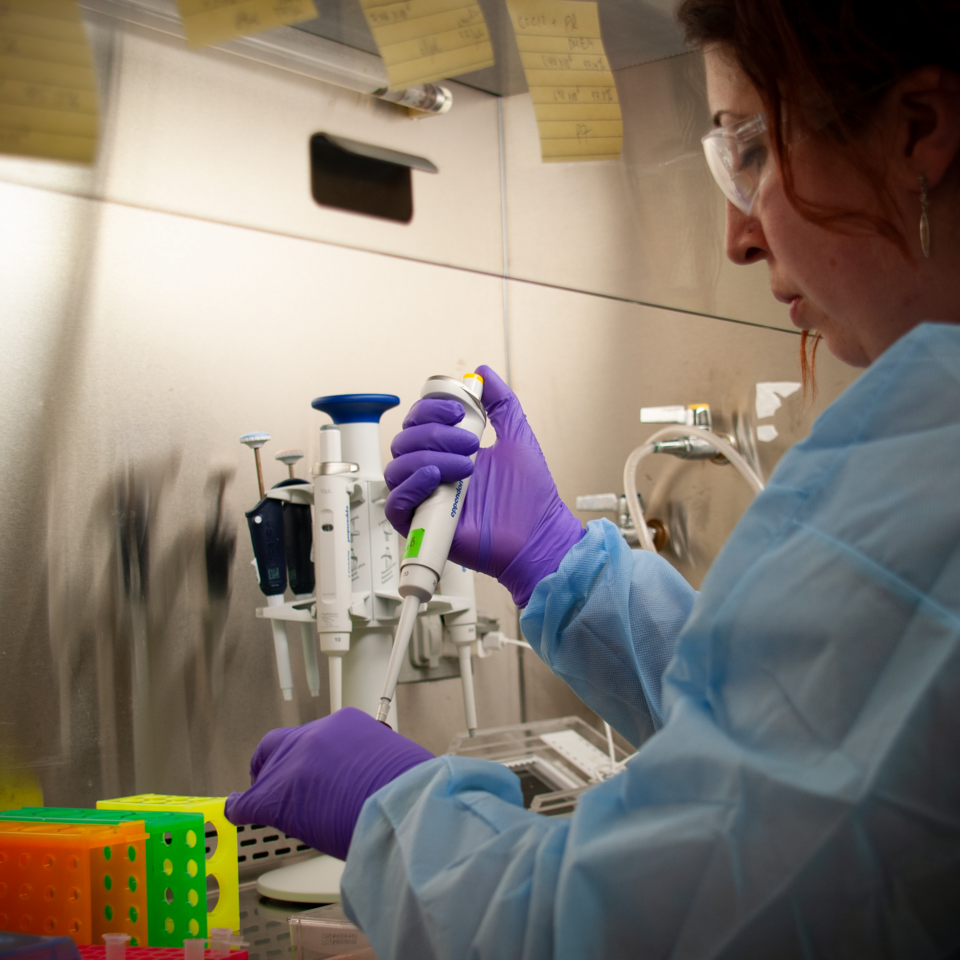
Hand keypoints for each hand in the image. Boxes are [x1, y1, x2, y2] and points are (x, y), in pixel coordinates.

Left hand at [224, 708, 432, 860]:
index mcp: (348, 723)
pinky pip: (247, 801)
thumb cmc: (408, 790)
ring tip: (269, 803)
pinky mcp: (277, 794)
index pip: (318, 735)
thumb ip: (372, 761)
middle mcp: (316, 735)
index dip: (312, 755)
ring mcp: (294, 762)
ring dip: (269, 785)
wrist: (401, 806)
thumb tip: (368, 779)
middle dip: (277, 760)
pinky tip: (237, 811)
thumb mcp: (394, 760)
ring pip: (267, 769)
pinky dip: (241, 807)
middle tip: (279, 778)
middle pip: (282, 742)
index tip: (314, 767)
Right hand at [384, 365, 583, 606]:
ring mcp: (426, 498)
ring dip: (427, 458)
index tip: (457, 410)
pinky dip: (409, 486)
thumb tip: (484, 373)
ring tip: (464, 467)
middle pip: (404, 440)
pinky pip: (394, 504)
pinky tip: (435, 478)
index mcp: (449, 451)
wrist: (538, 535)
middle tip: (470, 443)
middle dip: (434, 434)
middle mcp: (433, 472)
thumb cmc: (531, 497)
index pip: (418, 422)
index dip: (429, 409)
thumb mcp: (518, 437)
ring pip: (397, 467)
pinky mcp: (422, 526)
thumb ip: (502, 403)